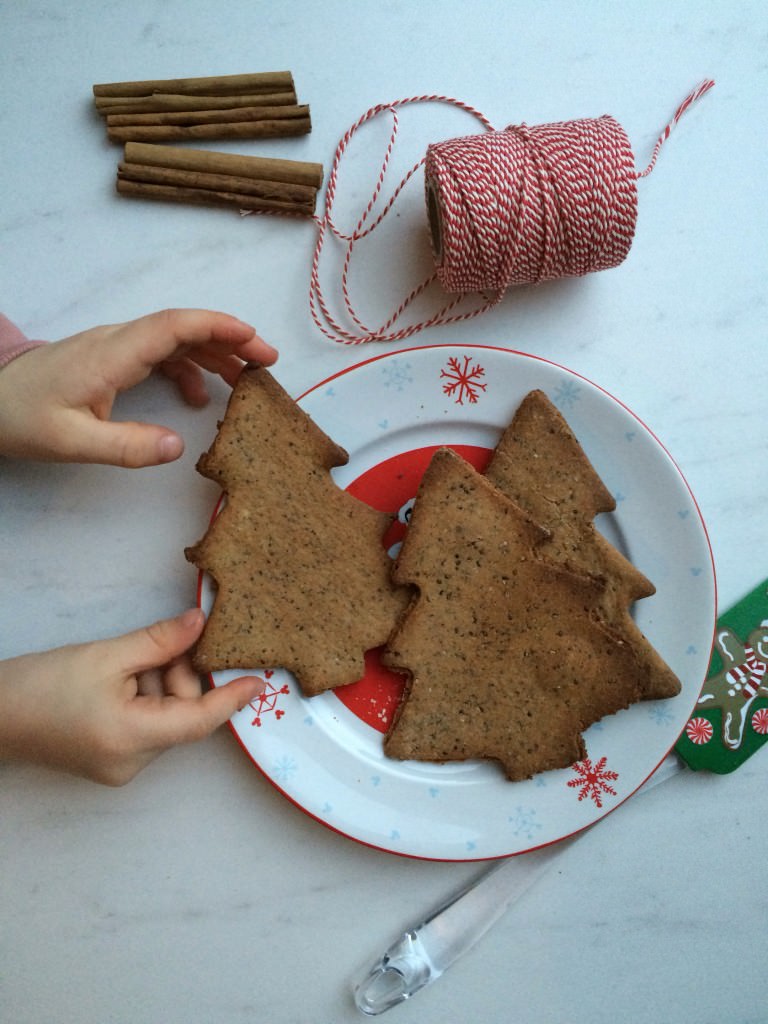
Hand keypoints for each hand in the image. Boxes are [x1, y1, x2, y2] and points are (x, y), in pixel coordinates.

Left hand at [0, 308, 277, 465]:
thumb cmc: (22, 417)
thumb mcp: (72, 441)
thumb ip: (125, 447)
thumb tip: (179, 447)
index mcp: (112, 354)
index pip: (173, 327)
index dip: (217, 328)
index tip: (254, 339)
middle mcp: (118, 342)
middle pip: (184, 328)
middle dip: (231, 339)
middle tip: (269, 362)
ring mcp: (116, 347)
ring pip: (176, 339)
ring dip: (215, 353)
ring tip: (248, 380)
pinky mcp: (113, 359)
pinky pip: (162, 354)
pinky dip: (190, 369)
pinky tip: (200, 397)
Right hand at [0, 609, 265, 785]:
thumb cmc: (39, 686)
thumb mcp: (105, 656)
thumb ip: (159, 641)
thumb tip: (201, 623)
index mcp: (133, 739)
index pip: (199, 720)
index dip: (232, 698)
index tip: (260, 680)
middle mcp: (133, 762)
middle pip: (183, 715)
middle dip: (183, 675)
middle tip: (169, 642)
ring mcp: (121, 766)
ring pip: (166, 718)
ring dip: (162, 682)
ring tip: (133, 658)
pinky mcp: (111, 759)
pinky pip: (147, 725)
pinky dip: (147, 696)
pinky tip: (125, 674)